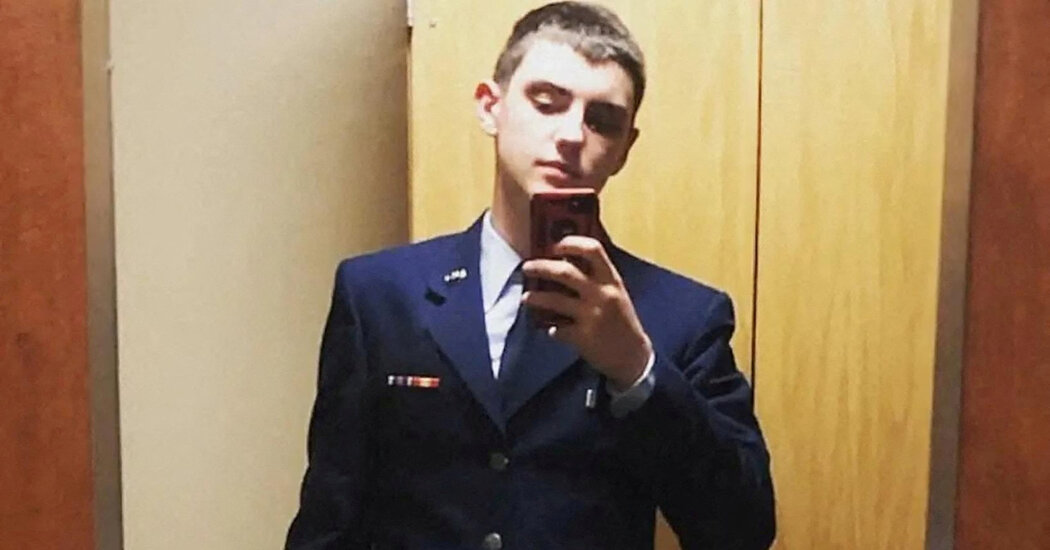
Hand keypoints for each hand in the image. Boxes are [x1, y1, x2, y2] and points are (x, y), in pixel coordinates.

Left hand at [521, 235, 652, 390]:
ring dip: (536, 297)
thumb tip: (563, 262)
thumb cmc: (622, 321)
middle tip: (528, 267)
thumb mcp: (616, 294)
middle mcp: (602, 294)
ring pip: (555, 300)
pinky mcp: (583, 337)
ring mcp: (592, 316)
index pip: (593, 250)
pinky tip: (549, 329)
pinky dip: (550, 329)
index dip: (571, 243)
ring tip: (526, 297)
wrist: (634, 356)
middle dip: (541, 267)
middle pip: (565, 272)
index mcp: (612, 280)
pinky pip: (557, 329)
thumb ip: (596, 278)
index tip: (554, 245)